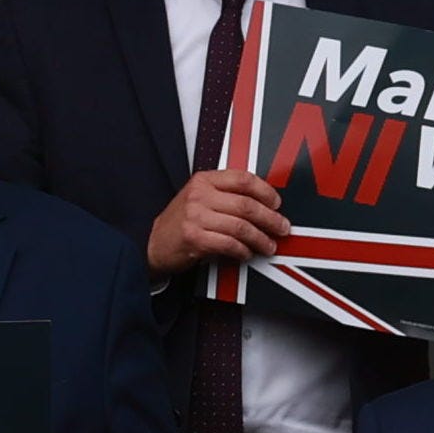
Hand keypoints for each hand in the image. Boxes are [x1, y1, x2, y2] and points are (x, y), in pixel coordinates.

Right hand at [144, 166, 289, 274]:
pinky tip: (246, 253)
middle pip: (246, 204)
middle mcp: (199, 195)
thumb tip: (263, 204)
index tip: (277, 203)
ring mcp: (196, 216)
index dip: (265, 191)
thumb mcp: (198, 198)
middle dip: (270, 218)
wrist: (152, 244)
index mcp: (204, 180)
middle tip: (281, 228)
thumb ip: (225, 195)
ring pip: (240, 226)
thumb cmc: (179, 222)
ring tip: (268, 245)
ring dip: (260, 238)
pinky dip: (242, 251)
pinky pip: (229, 244)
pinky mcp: (194, 238)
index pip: (243, 179)